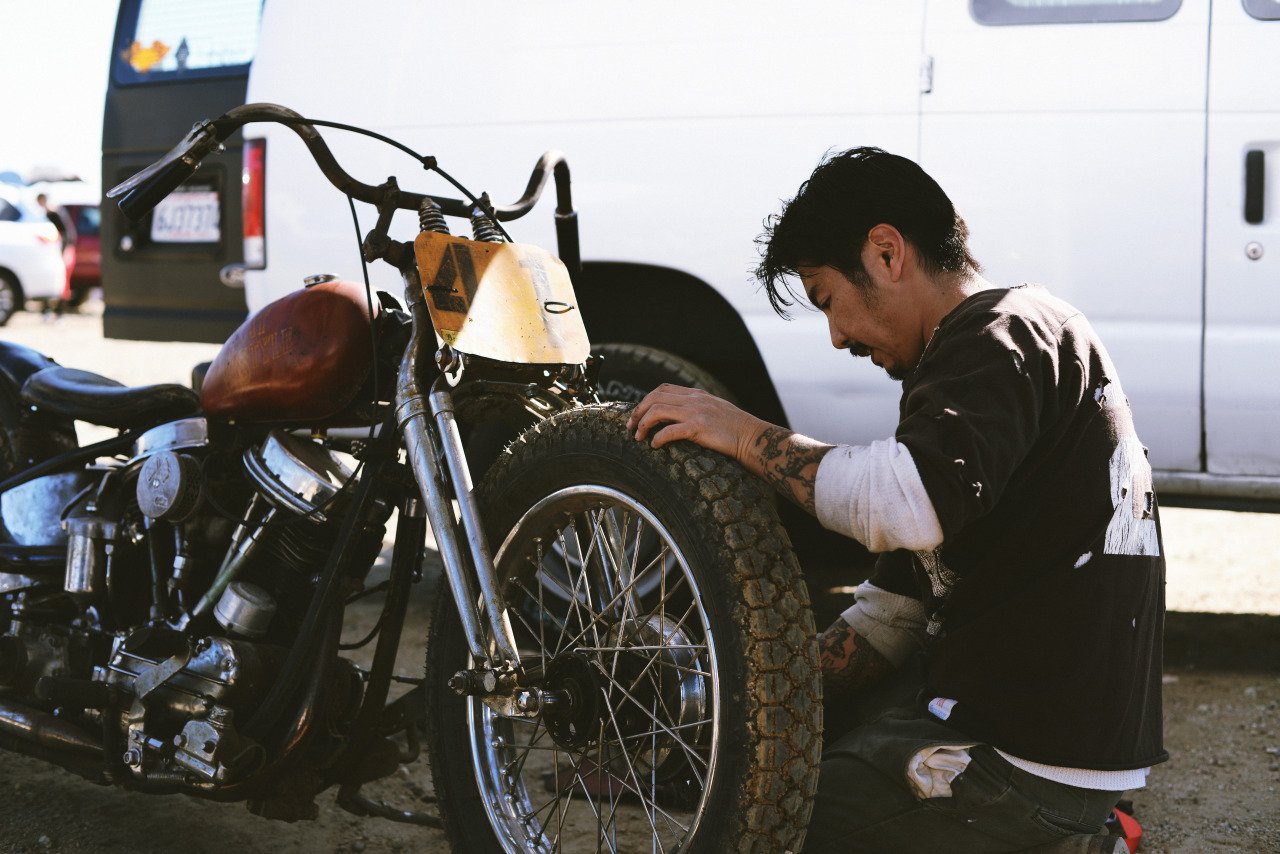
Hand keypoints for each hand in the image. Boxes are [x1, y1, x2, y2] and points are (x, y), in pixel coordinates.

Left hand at [626, 384, 765, 461]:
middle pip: (655, 397)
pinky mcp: (699, 428)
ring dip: (643, 424)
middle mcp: (694, 400)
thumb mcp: (714, 409)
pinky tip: (654, 446)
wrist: (752, 437)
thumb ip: (696, 407)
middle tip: (630, 427)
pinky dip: (658, 438)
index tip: (637, 415)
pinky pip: (670, 431)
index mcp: (696, 394)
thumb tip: (677, 415)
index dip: (645, 401)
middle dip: (638, 411)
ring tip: (638, 437)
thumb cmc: (734, 428)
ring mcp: (696, 412)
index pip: (662, 389)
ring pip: (658, 411)